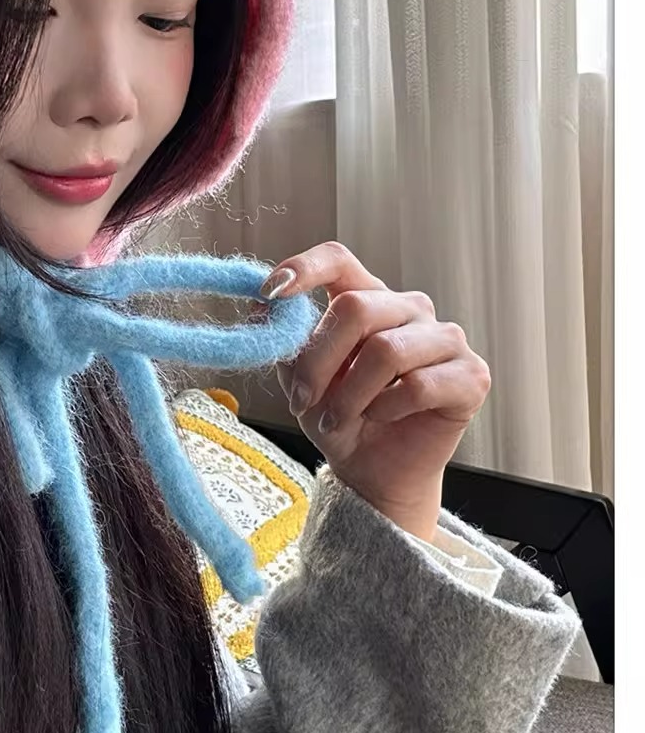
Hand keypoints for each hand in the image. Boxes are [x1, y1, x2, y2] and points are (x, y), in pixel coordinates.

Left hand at [261, 242, 490, 540]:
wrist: (374, 471)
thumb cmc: (340, 418)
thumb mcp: (301, 381)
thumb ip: (287, 344)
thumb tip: (261, 310)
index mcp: (368, 298)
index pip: (339, 260)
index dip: (305, 268)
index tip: (271, 291)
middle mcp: (410, 309)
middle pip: (357, 307)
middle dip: (318, 361)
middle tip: (301, 399)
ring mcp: (445, 339)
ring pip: (386, 350)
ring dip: (350, 394)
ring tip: (338, 418)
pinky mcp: (471, 375)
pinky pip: (419, 385)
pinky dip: (387, 409)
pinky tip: (382, 419)